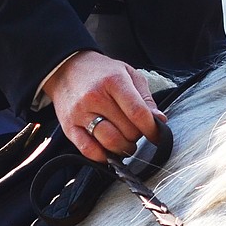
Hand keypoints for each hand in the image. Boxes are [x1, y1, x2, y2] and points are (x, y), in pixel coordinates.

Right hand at [44, 50, 162, 162]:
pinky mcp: (69, 126)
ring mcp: (80, 113)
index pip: (138, 113)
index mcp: (113, 81)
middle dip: (137, 136)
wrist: (65, 68)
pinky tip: (108, 151)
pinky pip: (88, 150)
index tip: (156, 135)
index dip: (152, 129)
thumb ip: (145, 98)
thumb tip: (159, 120)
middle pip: (126, 130)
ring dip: (123, 148)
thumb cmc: (101, 72)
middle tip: (136, 132)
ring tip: (125, 143)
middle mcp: (95, 97)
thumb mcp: (128, 74)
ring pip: (109, 142)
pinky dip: (102, 156)